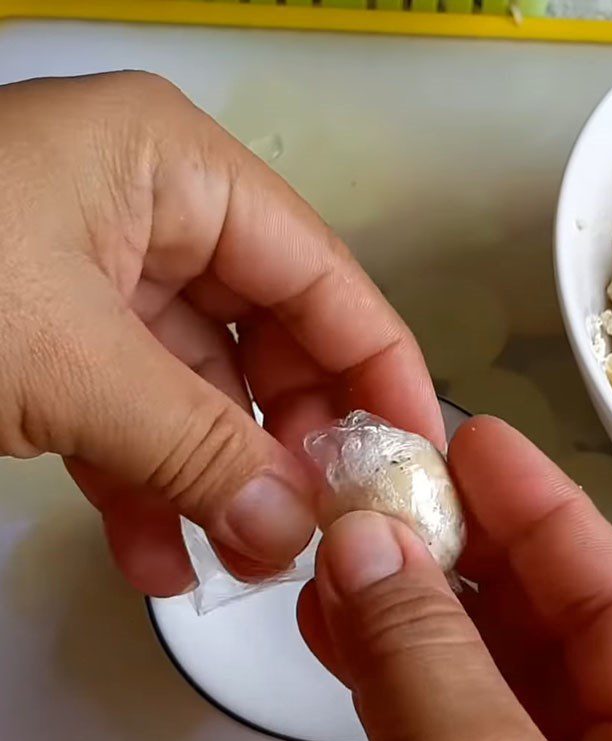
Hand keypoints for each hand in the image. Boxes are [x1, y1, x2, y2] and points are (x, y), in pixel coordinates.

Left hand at [0, 72, 442, 594]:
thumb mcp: (61, 359)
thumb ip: (193, 445)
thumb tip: (294, 530)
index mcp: (177, 170)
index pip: (322, 273)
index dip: (379, 364)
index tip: (415, 451)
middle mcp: (155, 214)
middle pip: (271, 335)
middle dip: (294, 439)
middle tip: (319, 524)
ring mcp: (103, 280)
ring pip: (204, 389)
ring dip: (224, 479)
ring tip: (249, 560)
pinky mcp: (57, 341)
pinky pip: (134, 417)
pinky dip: (151, 489)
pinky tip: (162, 560)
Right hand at [299, 417, 611, 740]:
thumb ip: (428, 659)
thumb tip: (369, 543)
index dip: (544, 508)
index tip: (479, 444)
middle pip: (540, 622)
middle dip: (460, 546)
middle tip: (399, 483)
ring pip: (470, 667)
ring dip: (400, 600)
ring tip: (346, 542)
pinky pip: (421, 716)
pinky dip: (375, 665)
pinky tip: (333, 619)